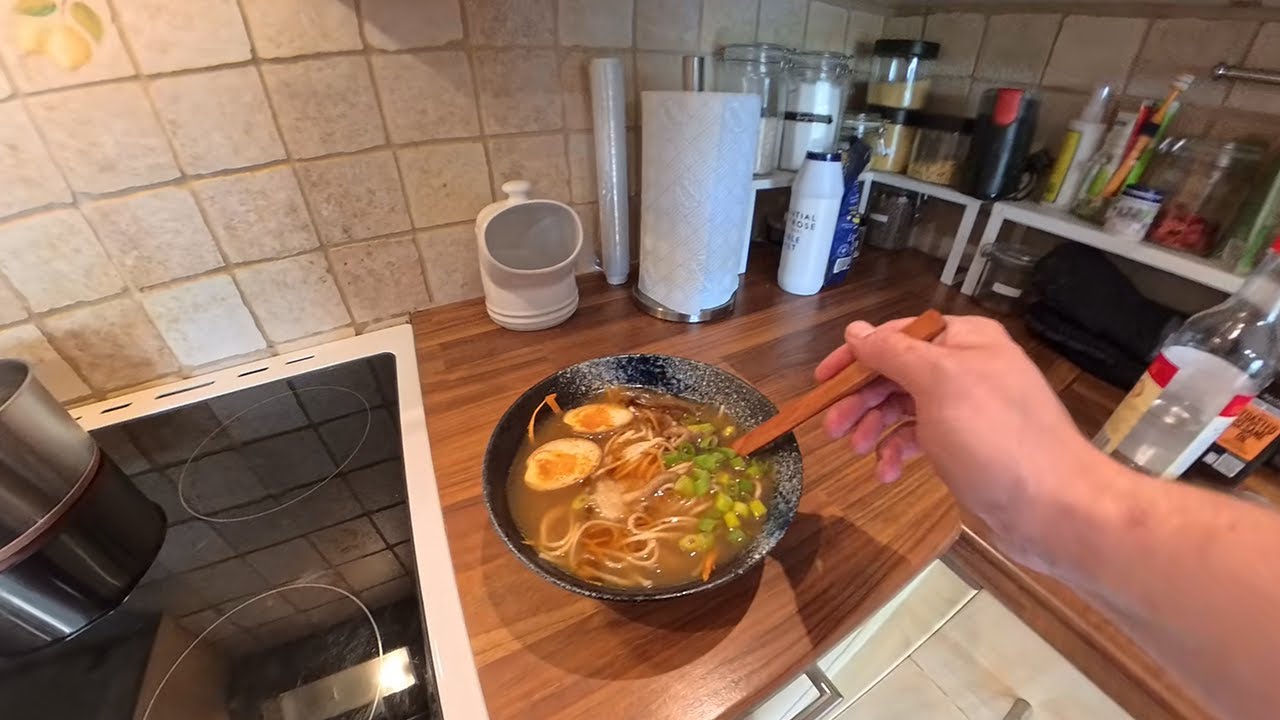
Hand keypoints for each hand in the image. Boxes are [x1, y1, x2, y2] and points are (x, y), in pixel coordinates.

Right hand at [816, 315, 1096, 541]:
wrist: (1054, 507)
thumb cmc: (995, 437)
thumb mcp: (938, 383)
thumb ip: (893, 353)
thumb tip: (856, 331)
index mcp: (965, 340)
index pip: (897, 335)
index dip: (856, 356)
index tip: (821, 381)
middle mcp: (968, 367)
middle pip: (897, 373)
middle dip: (862, 399)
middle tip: (831, 428)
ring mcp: (969, 409)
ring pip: (905, 407)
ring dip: (875, 427)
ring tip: (857, 452)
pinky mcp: (968, 446)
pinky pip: (922, 438)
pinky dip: (899, 452)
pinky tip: (887, 472)